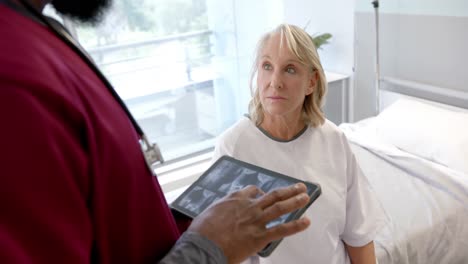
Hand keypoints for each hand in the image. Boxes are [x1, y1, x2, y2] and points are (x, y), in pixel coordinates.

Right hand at [188, 183, 310, 263]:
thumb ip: (222, 209)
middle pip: (273, 195)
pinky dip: (296, 225)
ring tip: (306, 197)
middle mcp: (249, 206)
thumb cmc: (202, 231)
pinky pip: (281, 229)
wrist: (203, 245)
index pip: (252, 190)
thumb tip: (222, 212)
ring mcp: (256, 221)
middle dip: (288, 190)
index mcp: (235, 199)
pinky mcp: (259, 237)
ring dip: (295, 201)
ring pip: (280, 207)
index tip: (264, 194)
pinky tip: (306, 222)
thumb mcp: (209, 212)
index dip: (261, 192)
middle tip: (300, 187)